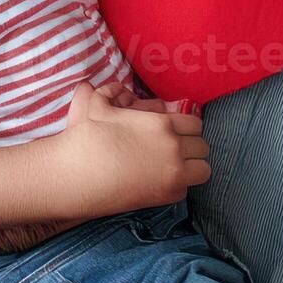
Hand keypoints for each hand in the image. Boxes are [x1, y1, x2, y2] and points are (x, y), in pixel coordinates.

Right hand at [57, 82, 209, 217]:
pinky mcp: (168, 195)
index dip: (186, 128)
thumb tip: (118, 87)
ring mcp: (174, 173)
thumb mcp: (98, 105)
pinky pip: (187, 188)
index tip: (175, 133)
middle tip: (175, 150)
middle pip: (202, 146)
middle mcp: (174, 148)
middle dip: (191, 147)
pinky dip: (178, 185)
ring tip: (176, 167)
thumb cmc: (88, 138)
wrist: (79, 175)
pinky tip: (161, 181)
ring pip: (203, 169)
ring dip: (192, 167)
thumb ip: (112, 91)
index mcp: (162, 124)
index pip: (195, 124)